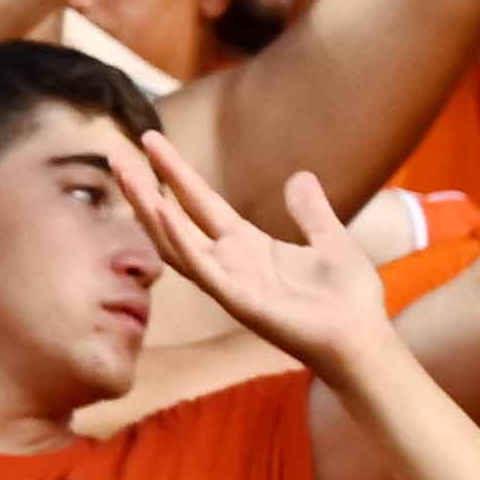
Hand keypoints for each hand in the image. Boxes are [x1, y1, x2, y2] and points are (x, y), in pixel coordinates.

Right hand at [105, 130, 389, 377]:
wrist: (363, 339)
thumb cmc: (349, 300)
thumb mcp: (331, 240)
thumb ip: (311, 211)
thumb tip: (300, 176)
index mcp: (247, 246)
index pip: (200, 203)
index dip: (175, 173)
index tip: (151, 141)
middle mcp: (228, 263)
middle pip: (173, 220)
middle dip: (144, 188)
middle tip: (116, 154)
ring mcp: (228, 282)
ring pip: (175, 242)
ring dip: (149, 208)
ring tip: (127, 175)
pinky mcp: (238, 301)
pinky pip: (201, 268)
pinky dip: (179, 241)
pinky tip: (162, 212)